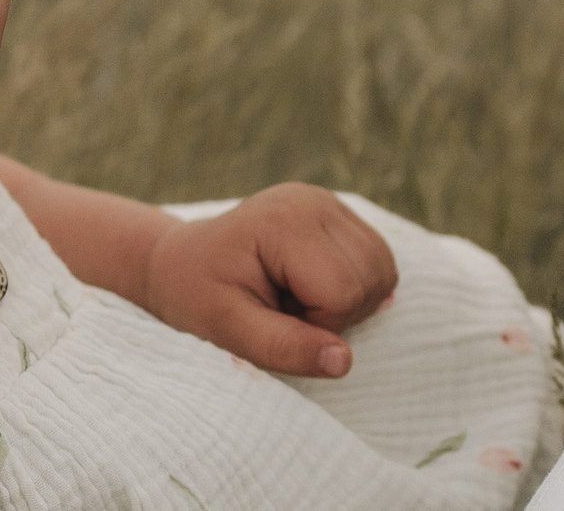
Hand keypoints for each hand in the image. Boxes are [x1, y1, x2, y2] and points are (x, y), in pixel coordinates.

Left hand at [142, 184, 398, 379]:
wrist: (180, 263)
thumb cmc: (196, 297)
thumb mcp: (227, 330)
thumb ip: (285, 347)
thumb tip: (344, 362)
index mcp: (284, 222)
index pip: (342, 292)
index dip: (315, 326)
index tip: (271, 319)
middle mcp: (314, 202)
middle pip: (369, 279)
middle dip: (332, 314)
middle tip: (281, 310)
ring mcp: (328, 201)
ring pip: (382, 269)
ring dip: (346, 301)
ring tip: (294, 298)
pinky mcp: (337, 211)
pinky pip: (377, 261)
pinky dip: (353, 286)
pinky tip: (309, 285)